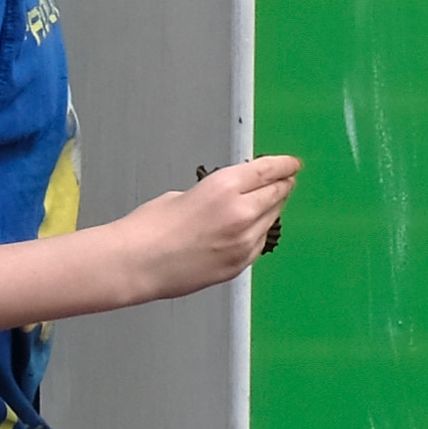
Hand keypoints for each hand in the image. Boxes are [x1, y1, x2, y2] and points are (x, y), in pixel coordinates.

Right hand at [102, 152, 300, 300]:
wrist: (136, 264)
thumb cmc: (148, 229)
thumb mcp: (182, 195)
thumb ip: (214, 194)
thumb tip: (229, 198)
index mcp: (224, 187)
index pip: (269, 170)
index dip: (284, 165)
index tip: (291, 164)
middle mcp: (241, 213)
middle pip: (278, 193)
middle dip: (281, 185)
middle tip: (283, 181)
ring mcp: (244, 242)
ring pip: (272, 219)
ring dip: (269, 210)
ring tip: (257, 207)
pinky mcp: (240, 264)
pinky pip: (259, 243)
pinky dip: (256, 234)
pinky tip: (242, 231)